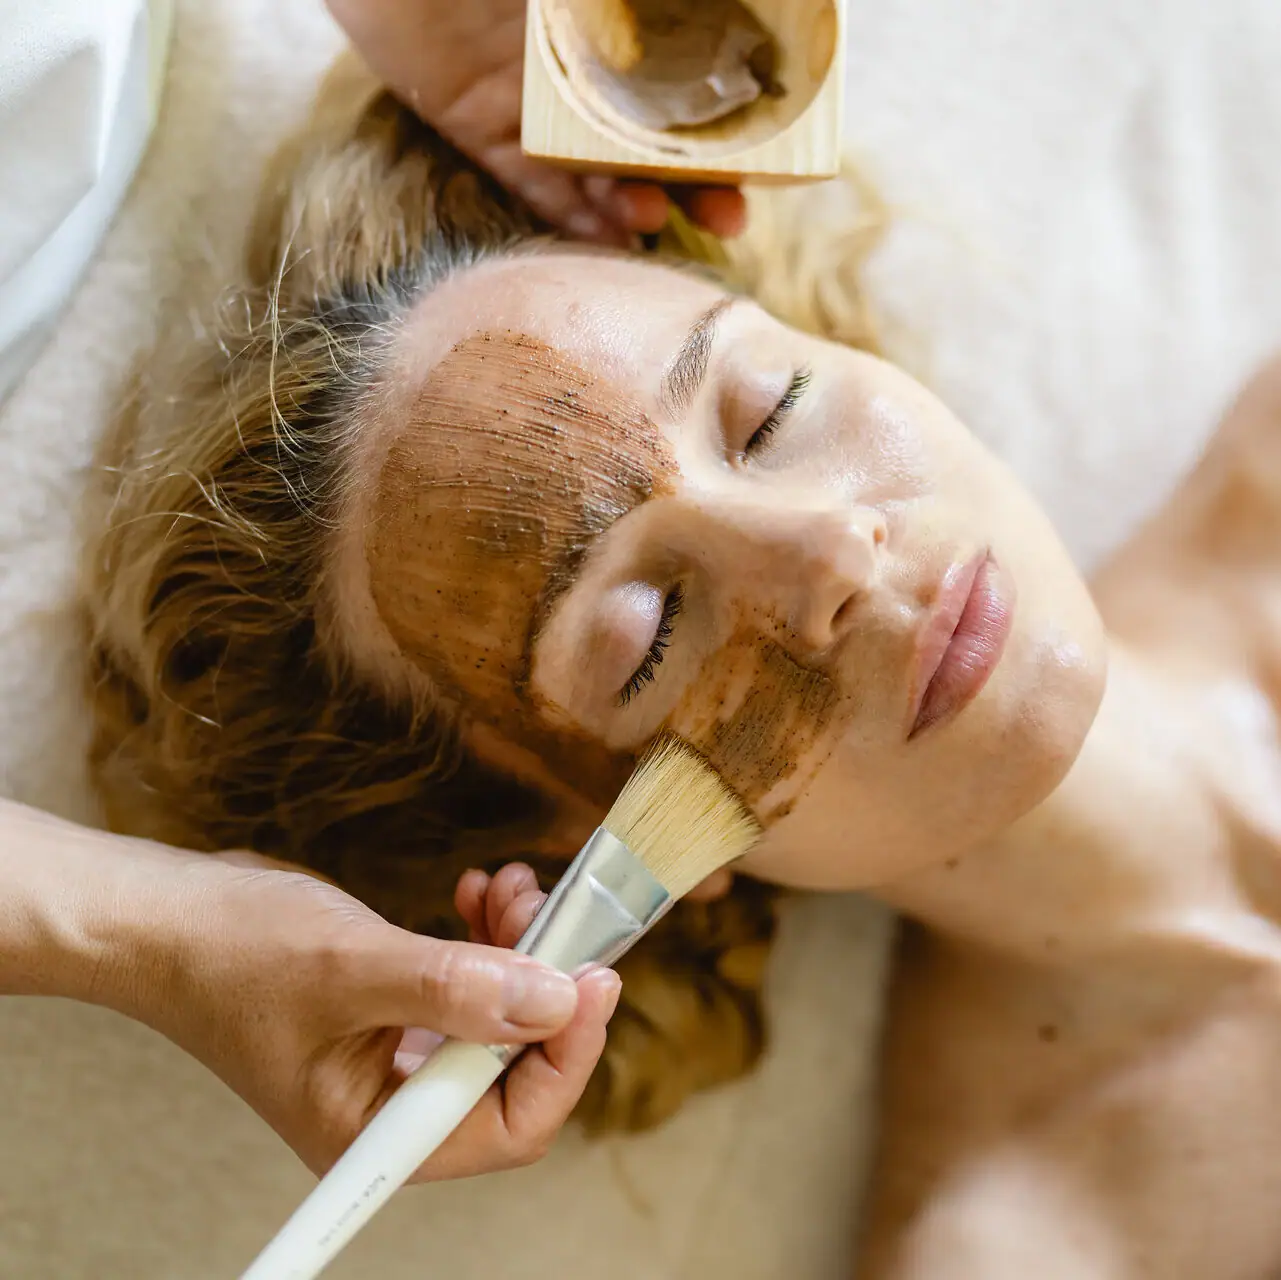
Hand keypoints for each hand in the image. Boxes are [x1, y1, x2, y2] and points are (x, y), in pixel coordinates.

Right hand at [119, 847, 618, 1180]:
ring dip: (521, 951)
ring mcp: (396, 1056)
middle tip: (556, 917)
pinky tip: (478, 894)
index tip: (596, 978)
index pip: (511, 1125)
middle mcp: (393, 1105)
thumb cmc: (233, 955)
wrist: (170, 918)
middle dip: (547, 990)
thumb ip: (454, 989)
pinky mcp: (397, 1009)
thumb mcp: (350, 968)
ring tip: (508, 888)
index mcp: (376, 1132)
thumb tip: (558, 1002)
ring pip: (501, 1018)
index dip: (567, 1056)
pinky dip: (487, 939)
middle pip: (518, 1069)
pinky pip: (471, 985)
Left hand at [325, 0, 746, 243]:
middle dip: (697, 185)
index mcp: (623, 16)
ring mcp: (530, 97)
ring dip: (632, 204)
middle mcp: (583, 63)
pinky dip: (569, 213)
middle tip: (730, 218)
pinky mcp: (476, 123)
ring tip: (652, 218)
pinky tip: (610, 239)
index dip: (734, 130)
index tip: (772, 162)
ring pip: (594, 170)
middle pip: (653, 141)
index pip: (692, 85)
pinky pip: (529, 182)